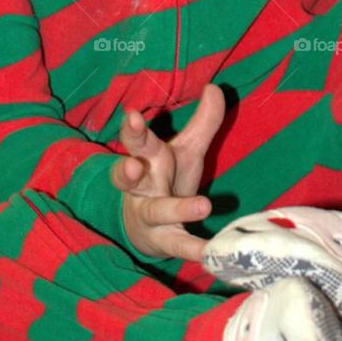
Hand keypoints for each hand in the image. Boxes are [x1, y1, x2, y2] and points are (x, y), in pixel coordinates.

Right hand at [110, 82, 225, 259]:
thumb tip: (214, 87)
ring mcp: (149, 216)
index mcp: (146, 159)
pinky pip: (177, 245)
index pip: (135, 142)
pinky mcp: (163, 241)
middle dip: (128, 170)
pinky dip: (193, 249)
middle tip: (132, 165)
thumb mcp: (186, 150)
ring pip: (156, 212)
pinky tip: (210, 253)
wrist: (146, 229)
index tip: (133, 116)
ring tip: (202, 205)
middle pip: (128, 177)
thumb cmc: (167, 180)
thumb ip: (202, 121)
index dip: (132, 130)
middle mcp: (141, 188)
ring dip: (175, 209)